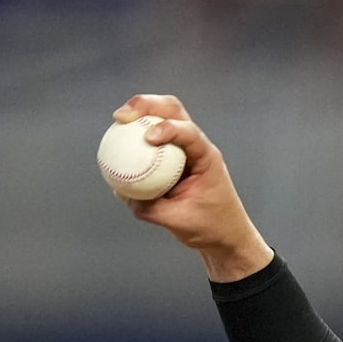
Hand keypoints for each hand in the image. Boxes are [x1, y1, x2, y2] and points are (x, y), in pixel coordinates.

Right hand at [112, 95, 273, 281]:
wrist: (225, 236)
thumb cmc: (211, 227)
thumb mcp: (179, 221)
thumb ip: (151, 208)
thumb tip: (123, 192)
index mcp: (207, 158)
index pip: (189, 133)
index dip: (168, 128)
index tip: (148, 137)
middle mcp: (197, 148)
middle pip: (173, 110)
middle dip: (147, 105)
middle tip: (122, 115)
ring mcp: (184, 151)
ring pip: (163, 117)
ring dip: (140, 112)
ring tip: (118, 119)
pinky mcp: (172, 159)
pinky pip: (152, 141)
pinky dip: (135, 135)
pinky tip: (117, 140)